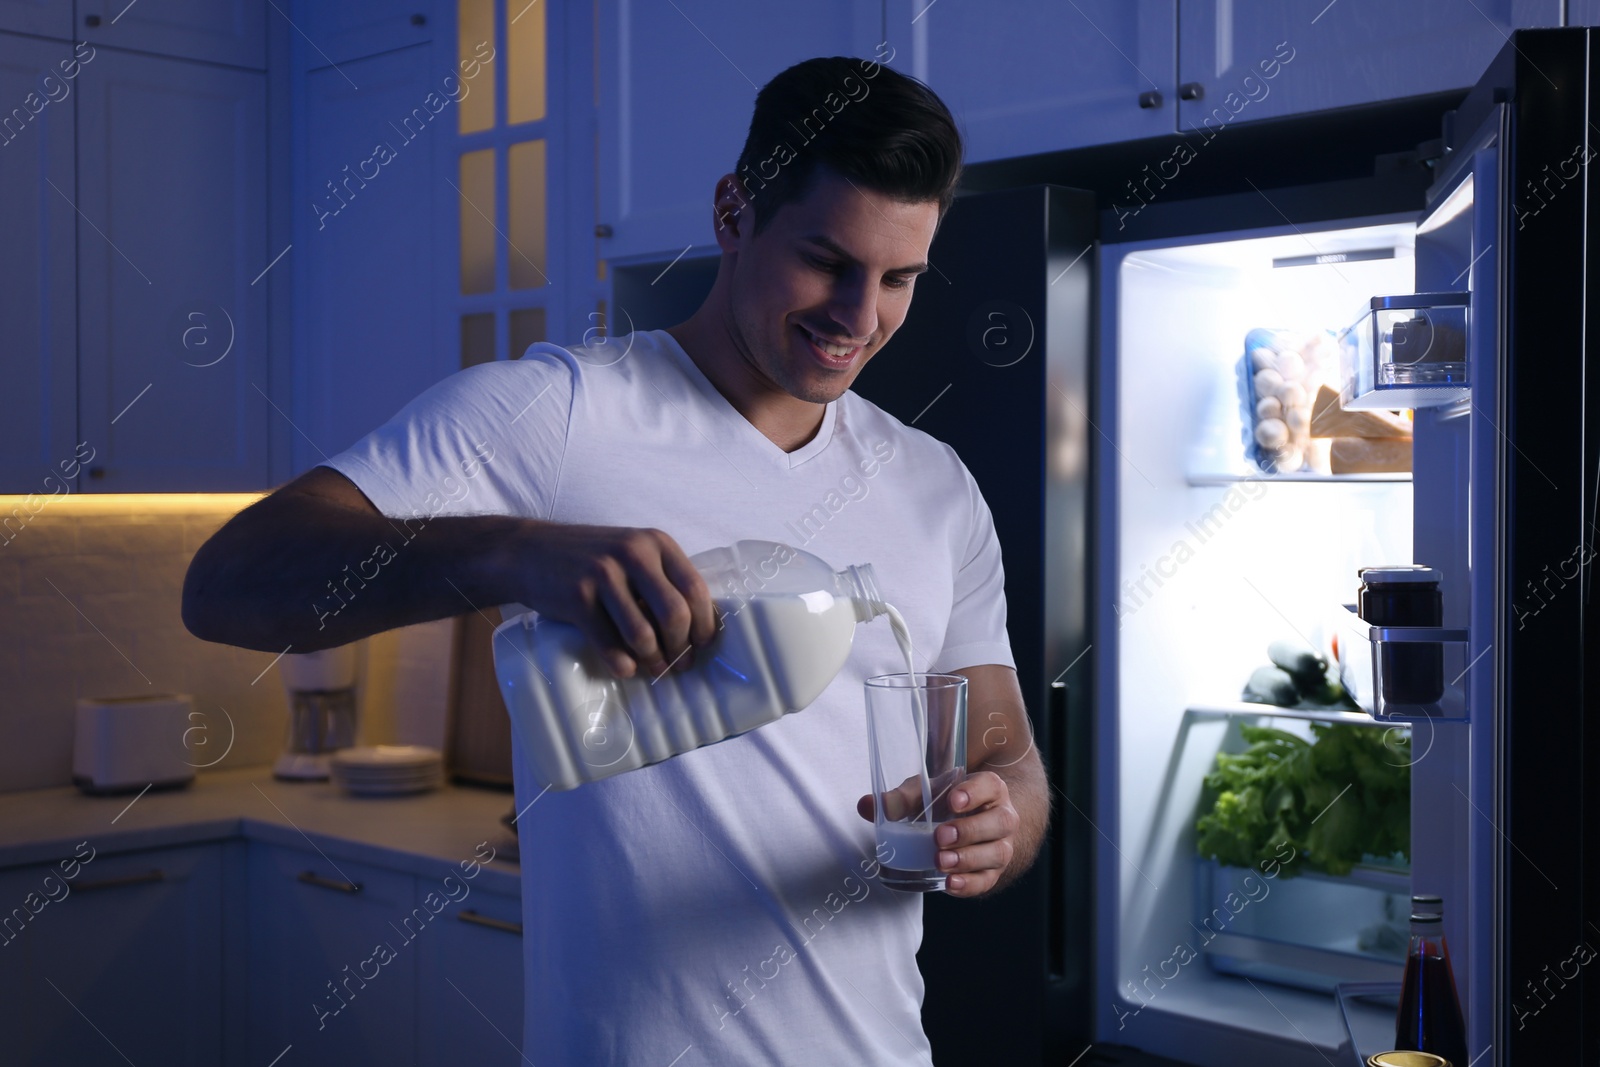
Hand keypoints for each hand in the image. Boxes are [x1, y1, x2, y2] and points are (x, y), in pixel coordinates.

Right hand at [492, 522, 717, 678]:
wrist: (529, 552)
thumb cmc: (589, 560)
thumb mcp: (630, 553)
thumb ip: (660, 579)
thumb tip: (695, 627)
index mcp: (655, 543)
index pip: (694, 589)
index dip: (704, 623)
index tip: (702, 644)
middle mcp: (633, 554)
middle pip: (675, 614)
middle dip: (681, 647)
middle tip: (680, 664)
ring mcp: (604, 575)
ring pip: (643, 634)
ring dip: (653, 660)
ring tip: (654, 669)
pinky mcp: (578, 597)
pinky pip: (609, 643)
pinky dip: (622, 664)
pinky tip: (626, 669)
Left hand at [856, 769, 1020, 897]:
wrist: (974, 822)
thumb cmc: (947, 803)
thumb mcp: (927, 793)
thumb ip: (900, 798)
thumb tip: (866, 805)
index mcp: (988, 789)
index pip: (989, 785)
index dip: (973, 792)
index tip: (953, 800)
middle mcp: (1002, 816)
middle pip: (998, 822)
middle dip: (968, 831)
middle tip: (940, 837)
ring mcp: (1001, 845)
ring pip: (996, 853)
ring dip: (968, 859)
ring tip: (940, 862)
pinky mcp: (993, 871)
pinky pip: (987, 880)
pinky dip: (969, 884)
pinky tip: (949, 884)